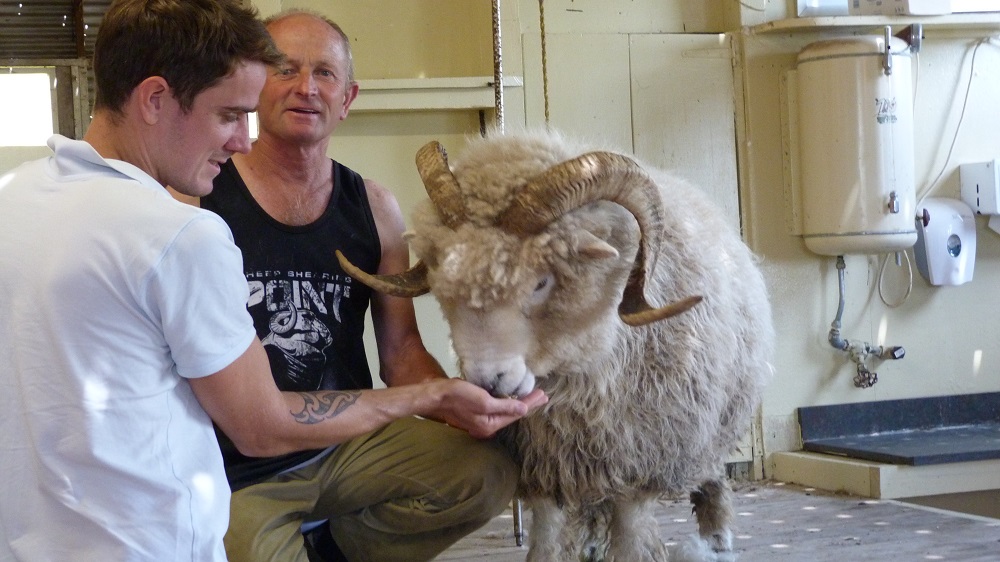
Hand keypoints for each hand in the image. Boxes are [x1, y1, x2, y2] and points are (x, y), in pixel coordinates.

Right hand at [432, 379, 547, 438]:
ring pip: (506, 411)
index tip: (543, 395)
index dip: (530, 403)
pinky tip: (514, 398)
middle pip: (512, 414)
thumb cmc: (459, 396)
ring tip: (534, 396)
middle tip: (544, 396)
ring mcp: (481, 420)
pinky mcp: (476, 412)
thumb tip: (524, 409)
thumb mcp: (484, 401)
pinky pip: (498, 408)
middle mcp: (487, 426)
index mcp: (489, 426)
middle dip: (528, 404)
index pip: (515, 414)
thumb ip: (505, 406)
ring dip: (520, 402)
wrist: (436, 395)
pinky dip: (508, 402)